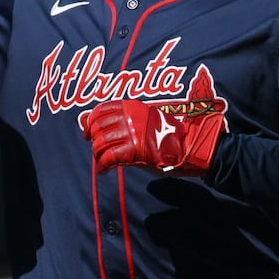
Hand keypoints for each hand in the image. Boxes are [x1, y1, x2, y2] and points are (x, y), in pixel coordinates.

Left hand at [80, 100, 223, 176]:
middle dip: (94, 141)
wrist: (192, 146)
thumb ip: (128, 122)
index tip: (87, 133)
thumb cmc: (171, 137)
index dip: (90, 121)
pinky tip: (103, 171)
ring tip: (101, 163)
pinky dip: (102, 165)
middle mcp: (130, 117)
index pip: (102, 109)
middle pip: (99, 127)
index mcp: (134, 108)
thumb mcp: (148, 122)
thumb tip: (107, 126)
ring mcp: (133, 133)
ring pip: (101, 142)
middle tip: (97, 152)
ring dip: (98, 155)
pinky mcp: (136, 150)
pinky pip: (109, 157)